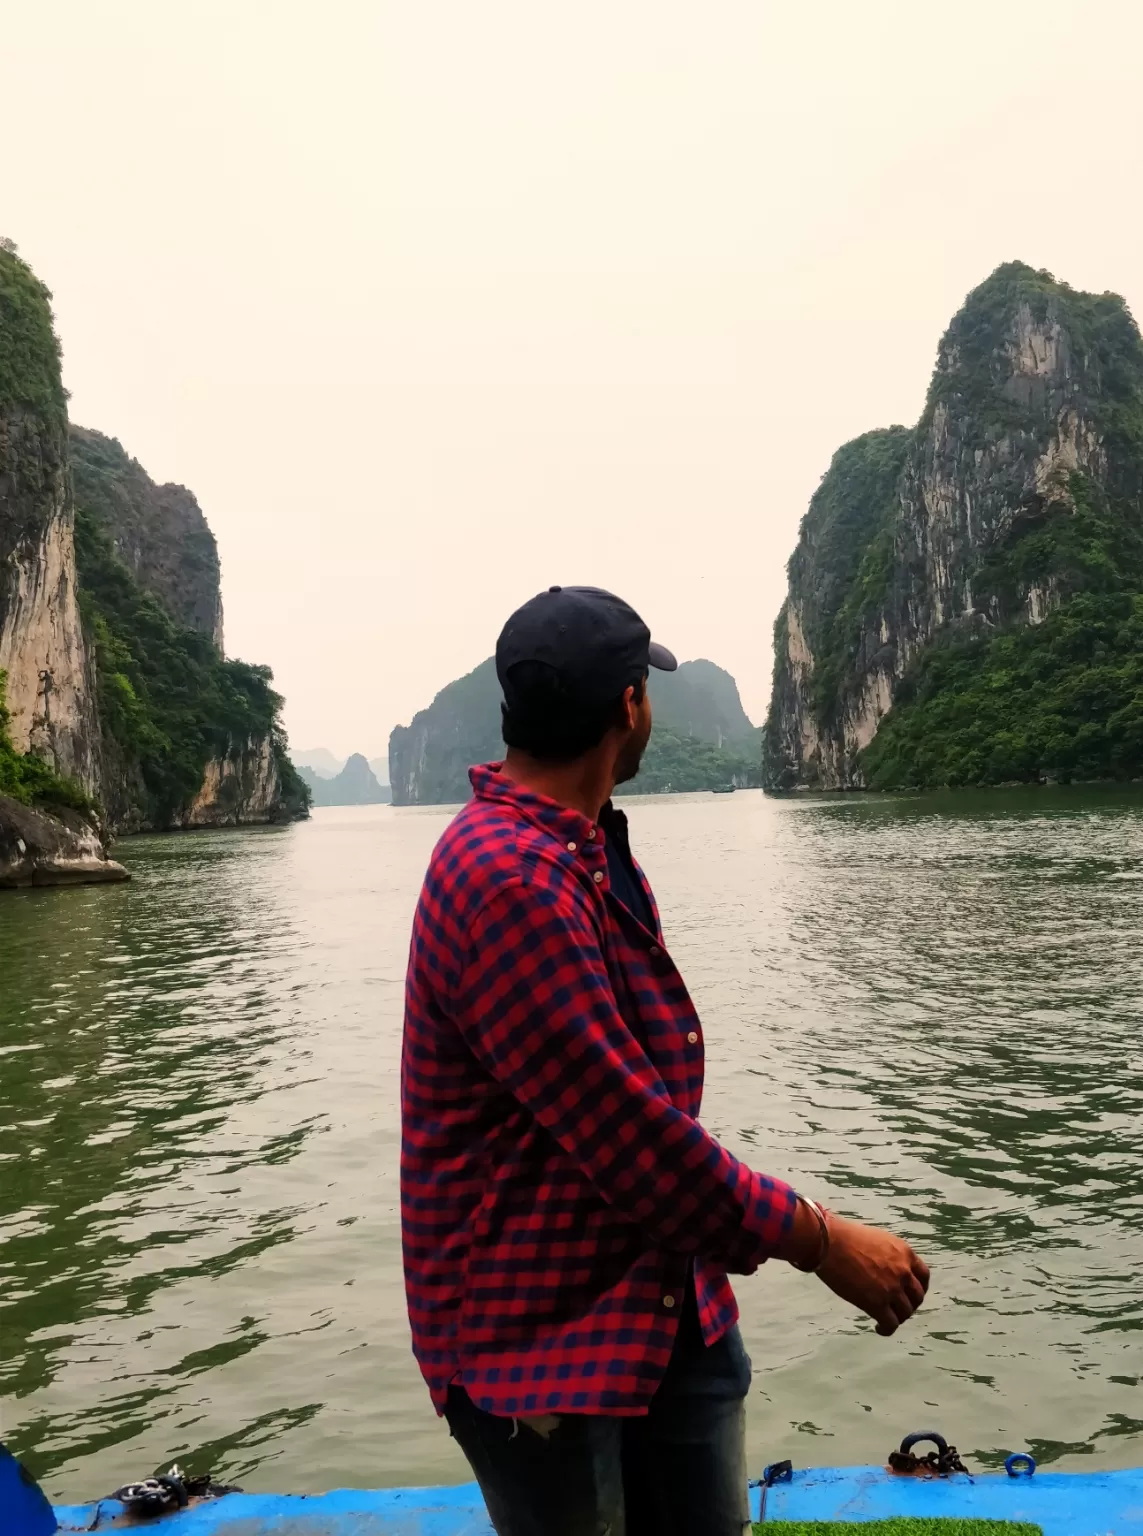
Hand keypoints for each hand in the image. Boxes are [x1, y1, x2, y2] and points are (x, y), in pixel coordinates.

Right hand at [816, 1213, 929, 1335]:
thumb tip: (885, 1267)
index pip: (923, 1276)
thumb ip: (888, 1255)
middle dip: (909, 1305)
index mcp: (904, 1253)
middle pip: (917, 1297)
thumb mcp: (877, 1239)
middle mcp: (903, 1272)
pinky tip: (878, 1327)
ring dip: (897, 1318)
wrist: (830, 1242)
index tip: (911, 1293)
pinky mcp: (877, 1303)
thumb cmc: (846, 1236)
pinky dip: (887, 1329)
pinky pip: (891, 1324)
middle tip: (898, 1308)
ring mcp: (892, 1289)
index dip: (919, 1288)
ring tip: (885, 1319)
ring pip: (905, 1313)